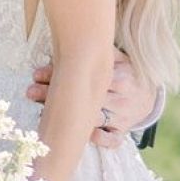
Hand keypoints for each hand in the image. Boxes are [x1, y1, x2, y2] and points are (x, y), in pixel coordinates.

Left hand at [26, 49, 156, 148]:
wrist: (149, 96)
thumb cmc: (128, 73)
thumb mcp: (121, 58)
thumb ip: (102, 51)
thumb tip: (71, 41)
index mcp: (123, 78)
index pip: (89, 77)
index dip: (62, 75)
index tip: (38, 73)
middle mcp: (123, 99)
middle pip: (86, 98)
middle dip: (56, 95)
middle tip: (30, 91)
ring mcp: (123, 118)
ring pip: (93, 119)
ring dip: (67, 117)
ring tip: (40, 112)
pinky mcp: (122, 132)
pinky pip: (111, 139)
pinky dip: (98, 139)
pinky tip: (80, 135)